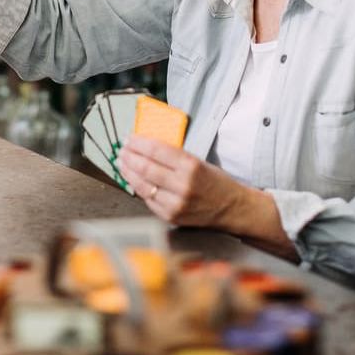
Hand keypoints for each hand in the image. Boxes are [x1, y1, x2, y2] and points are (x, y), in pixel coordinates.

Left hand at [118, 135, 245, 227]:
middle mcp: (182, 185)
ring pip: (143, 185)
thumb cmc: (216, 183)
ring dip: (128, 172)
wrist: (232, 208)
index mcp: (191, 166)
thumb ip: (174, 157)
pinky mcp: (171, 216)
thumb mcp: (199, 162)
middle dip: (129, 156)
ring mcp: (175, 203)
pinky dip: (138, 188)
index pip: (157, 150)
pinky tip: (133, 180)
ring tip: (122, 163)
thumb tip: (146, 147)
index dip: (139, 143)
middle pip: (146, 167)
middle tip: (122, 150)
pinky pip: (148, 200)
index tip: (130, 138)